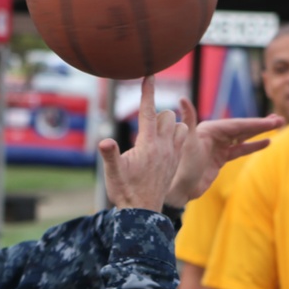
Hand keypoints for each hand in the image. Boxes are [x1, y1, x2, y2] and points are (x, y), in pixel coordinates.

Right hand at [99, 77, 187, 212]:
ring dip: (169, 125)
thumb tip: (105, 141)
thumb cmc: (125, 192)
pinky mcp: (175, 162)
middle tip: (144, 128)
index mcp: (148, 144)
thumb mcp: (113, 173)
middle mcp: (163, 146)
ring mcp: (172, 154)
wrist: (142, 213)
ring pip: (179, 126)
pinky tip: (163, 145)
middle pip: (167, 115)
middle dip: (157, 114)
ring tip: (155, 137)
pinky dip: (175, 135)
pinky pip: (182, 139)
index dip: (147, 92)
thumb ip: (110, 155)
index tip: (149, 75)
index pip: (149, 111)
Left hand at [165, 99, 284, 205]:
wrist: (179, 190)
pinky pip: (239, 150)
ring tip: (277, 125)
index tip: (271, 123)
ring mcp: (218, 147)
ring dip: (259, 132)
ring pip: (242, 137)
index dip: (255, 124)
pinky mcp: (220, 159)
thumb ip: (189, 119)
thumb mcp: (186, 142)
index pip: (237, 125)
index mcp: (209, 130)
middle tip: (280, 120)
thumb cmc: (181, 167)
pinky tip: (266, 142)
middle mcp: (214, 136)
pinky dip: (252, 145)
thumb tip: (181, 99)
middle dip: (261, 125)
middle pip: (242, 128)